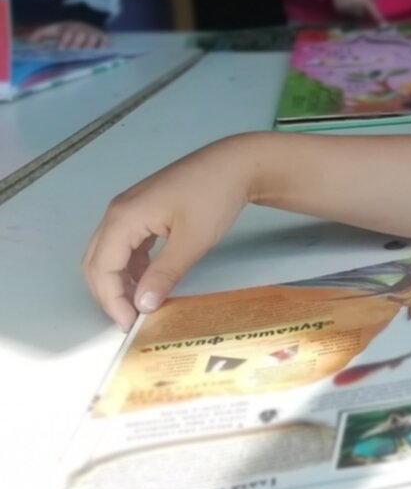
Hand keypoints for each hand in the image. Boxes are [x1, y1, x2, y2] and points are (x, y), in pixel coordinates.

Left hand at [30, 21, 107, 49]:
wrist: (86, 21)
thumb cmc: (67, 29)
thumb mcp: (54, 29)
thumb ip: (41, 34)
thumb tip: (29, 40)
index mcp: (69, 29)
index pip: (67, 35)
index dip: (64, 42)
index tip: (61, 49)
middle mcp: (82, 31)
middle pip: (79, 39)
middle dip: (76, 46)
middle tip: (72, 53)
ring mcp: (93, 34)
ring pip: (92, 41)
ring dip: (89, 48)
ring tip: (85, 55)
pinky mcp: (103, 38)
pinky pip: (104, 43)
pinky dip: (103, 48)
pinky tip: (100, 53)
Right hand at [83, 136, 259, 329]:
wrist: (236, 165)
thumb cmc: (214, 197)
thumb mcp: (192, 241)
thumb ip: (165, 273)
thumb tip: (143, 305)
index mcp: (124, 217)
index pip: (101, 268)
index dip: (112, 300)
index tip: (130, 324)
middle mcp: (118, 212)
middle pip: (97, 261)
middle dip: (109, 293)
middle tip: (131, 319)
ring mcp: (130, 210)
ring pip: (109, 253)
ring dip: (119, 281)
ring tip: (140, 305)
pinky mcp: (144, 211)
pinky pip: (126, 244)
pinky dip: (132, 266)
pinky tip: (148, 280)